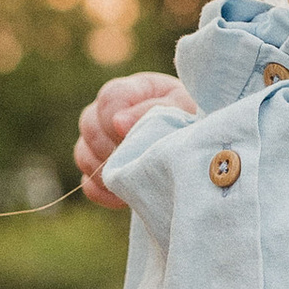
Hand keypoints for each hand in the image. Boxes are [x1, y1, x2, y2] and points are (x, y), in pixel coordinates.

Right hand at [75, 72, 195, 205]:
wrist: (206, 154)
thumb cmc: (197, 122)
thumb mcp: (185, 109)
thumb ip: (154, 110)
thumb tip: (118, 122)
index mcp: (135, 91)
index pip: (108, 97)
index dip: (113, 117)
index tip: (129, 133)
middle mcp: (112, 114)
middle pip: (88, 124)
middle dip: (108, 145)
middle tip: (134, 159)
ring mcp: (104, 142)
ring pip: (82, 153)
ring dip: (104, 169)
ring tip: (132, 178)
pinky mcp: (103, 170)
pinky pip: (86, 182)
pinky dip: (102, 191)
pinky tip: (124, 197)